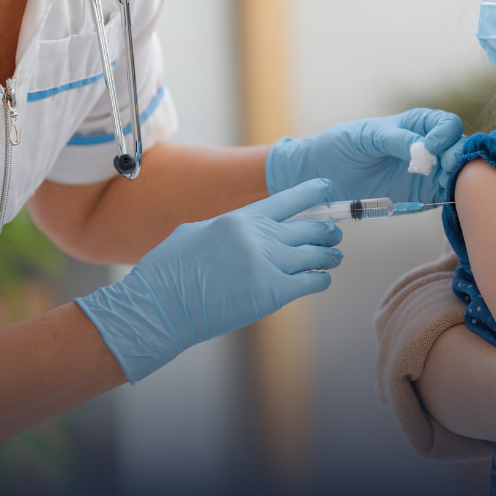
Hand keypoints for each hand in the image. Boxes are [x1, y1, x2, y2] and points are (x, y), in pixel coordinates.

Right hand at [76, 178, 343, 381]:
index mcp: (239, 219)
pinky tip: (323, 279)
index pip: (286, 199)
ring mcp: (267, 265)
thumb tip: (245, 228)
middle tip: (334, 232)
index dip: (311, 192)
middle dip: (325, 230)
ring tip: (335, 256)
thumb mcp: (195, 232)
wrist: (160, 307)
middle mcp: (258, 237)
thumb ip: (228, 228)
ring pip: (314, 255)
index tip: (326, 188)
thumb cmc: (169, 272)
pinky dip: (320, 280)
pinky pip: (309, 282)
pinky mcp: (271, 294)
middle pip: (307, 228)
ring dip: (328, 255)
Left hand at [266, 109, 465, 201]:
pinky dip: (453, 196)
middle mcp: (430, 147)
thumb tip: (423, 149)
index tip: (430, 147)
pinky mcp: (424, 196)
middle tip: (447, 167)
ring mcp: (429, 173)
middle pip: (460, 148)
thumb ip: (397, 140)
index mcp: (418, 125)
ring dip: (460, 177)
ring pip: (459, 173)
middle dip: (459, 156)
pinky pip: (447, 195)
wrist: (324, 175)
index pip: (447, 124)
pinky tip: (447, 198)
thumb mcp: (368, 136)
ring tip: (447, 183)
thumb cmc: (344, 145)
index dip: (446, 133)